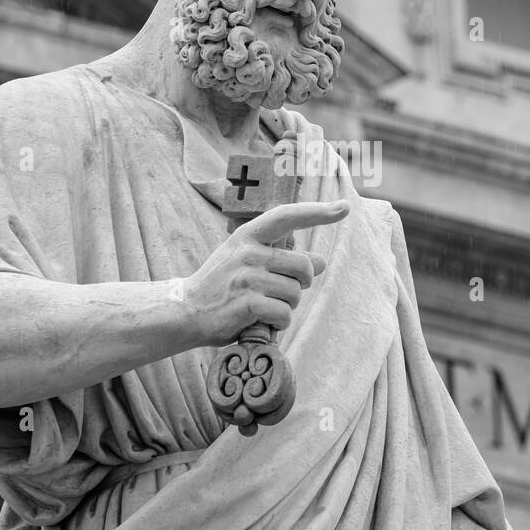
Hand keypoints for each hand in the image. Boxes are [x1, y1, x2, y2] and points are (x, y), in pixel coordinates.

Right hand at [177, 199, 349, 344]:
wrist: (185, 311)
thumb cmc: (222, 285)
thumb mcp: (246, 261)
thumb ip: (281, 258)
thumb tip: (320, 262)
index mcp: (248, 234)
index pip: (287, 216)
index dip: (318, 212)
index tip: (344, 207)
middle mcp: (249, 251)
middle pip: (303, 267)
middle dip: (299, 285)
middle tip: (276, 293)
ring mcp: (248, 277)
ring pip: (296, 293)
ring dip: (287, 306)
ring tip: (263, 307)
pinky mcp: (248, 303)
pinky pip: (284, 314)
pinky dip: (278, 323)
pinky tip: (260, 321)